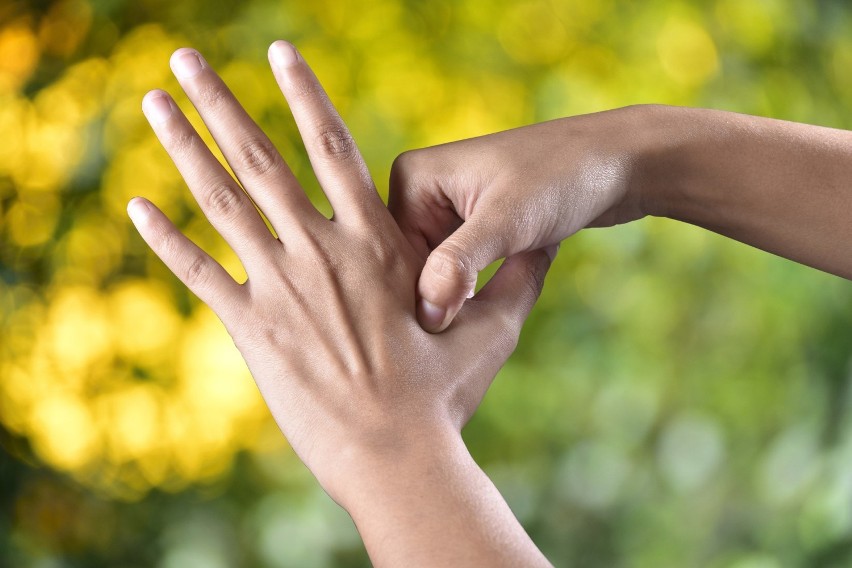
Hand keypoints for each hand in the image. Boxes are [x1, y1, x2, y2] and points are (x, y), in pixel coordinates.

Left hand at [129, 41, 551, 565]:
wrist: (397, 457)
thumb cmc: (445, 396)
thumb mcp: (494, 331)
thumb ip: (514, 281)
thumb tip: (549, 248)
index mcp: (374, 241)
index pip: (332, 146)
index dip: (303, 93)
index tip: (278, 52)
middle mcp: (321, 250)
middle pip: (260, 157)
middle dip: (220, 102)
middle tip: (184, 56)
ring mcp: (282, 288)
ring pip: (222, 202)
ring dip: (183, 147)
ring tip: (153, 103)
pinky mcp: (254, 331)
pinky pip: (201, 274)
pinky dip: (166, 239)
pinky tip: (135, 205)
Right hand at [389, 107, 653, 331]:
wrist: (621, 163)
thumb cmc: (562, 179)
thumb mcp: (506, 222)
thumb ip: (458, 265)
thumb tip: (425, 315)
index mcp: (411, 177)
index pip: (390, 254)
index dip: (414, 295)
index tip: (442, 333)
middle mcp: (421, 191)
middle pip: (409, 265)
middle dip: (437, 298)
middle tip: (468, 333)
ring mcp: (447, 210)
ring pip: (436, 273)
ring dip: (458, 298)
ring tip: (482, 323)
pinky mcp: (474, 226)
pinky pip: (460, 270)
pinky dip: (476, 290)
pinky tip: (496, 305)